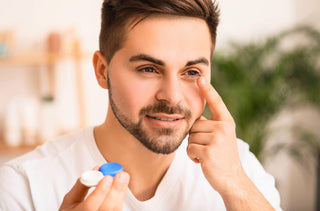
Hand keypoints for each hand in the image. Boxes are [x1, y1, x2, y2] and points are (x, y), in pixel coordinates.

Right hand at [59, 171, 129, 210]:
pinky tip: (122, 185)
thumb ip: (82, 184)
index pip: (89, 206)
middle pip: (106, 208)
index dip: (100, 192)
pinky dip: (121, 195)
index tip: (107, 177)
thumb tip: (96, 170)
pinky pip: (118, 208)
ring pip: (116, 208)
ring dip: (120, 191)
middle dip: (115, 189)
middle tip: (121, 175)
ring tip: (123, 176)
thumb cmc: (72, 210)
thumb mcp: (70, 198)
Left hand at [187, 76, 244, 192]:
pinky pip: (189, 149)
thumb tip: (193, 117)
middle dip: (196, 138)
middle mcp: (223, 128)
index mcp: (226, 122)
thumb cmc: (223, 156)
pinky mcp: (208, 151)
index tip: (200, 78)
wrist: (232, 179)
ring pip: (190, 137)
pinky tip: (204, 161)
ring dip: (194, 148)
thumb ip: (211, 125)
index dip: (207, 90)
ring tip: (208, 154)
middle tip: (209, 148)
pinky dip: (192, 156)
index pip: (216, 103)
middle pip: (194, 125)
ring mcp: (216, 139)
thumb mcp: (223, 136)